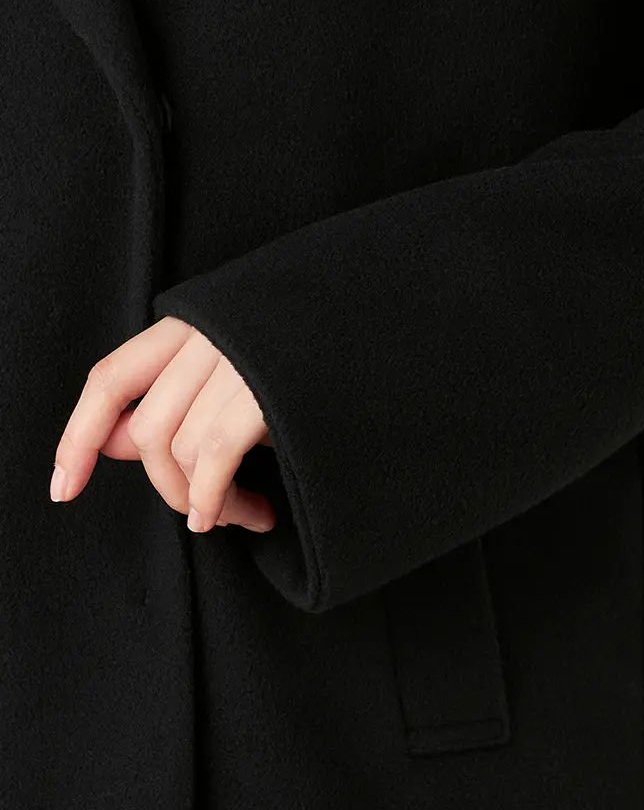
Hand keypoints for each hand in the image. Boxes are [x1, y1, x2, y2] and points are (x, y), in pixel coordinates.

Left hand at [51, 316, 276, 533]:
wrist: (386, 323)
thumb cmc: (298, 354)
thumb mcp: (231, 373)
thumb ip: (168, 404)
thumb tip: (108, 445)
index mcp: (188, 325)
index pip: (110, 379)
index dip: (79, 436)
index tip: (64, 488)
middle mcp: (205, 335)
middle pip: (147, 430)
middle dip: (168, 486)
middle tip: (204, 514)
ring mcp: (236, 357)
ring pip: (181, 447)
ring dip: (205, 499)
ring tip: (242, 513)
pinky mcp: (268, 387)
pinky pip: (216, 453)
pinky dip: (217, 495)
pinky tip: (250, 513)